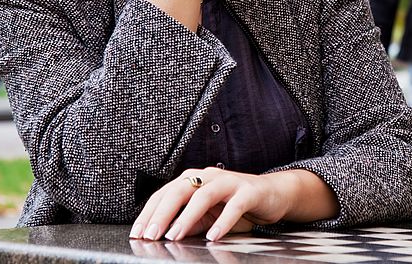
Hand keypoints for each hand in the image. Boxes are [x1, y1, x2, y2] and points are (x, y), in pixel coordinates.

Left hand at [130, 167, 290, 242]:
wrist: (274, 194)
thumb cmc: (237, 203)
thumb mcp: (209, 215)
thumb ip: (190, 222)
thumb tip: (167, 234)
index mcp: (195, 180)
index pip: (166, 193)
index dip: (149, 212)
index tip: (138, 233)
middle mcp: (209, 176)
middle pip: (180, 190)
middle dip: (162, 213)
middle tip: (150, 235)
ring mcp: (229, 182)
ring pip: (204, 195)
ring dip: (187, 217)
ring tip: (175, 235)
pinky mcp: (249, 192)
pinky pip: (234, 205)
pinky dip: (223, 220)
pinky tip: (214, 235)